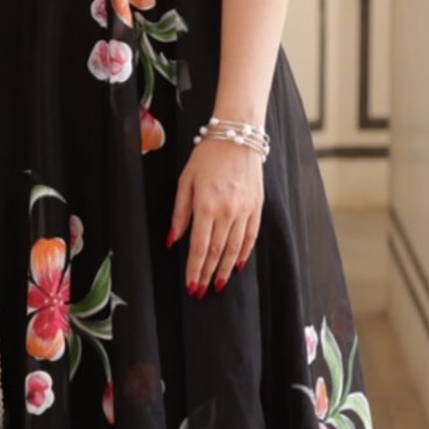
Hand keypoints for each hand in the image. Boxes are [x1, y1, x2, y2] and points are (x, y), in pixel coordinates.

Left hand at [167, 138, 262, 295]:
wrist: (238, 136)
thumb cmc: (207, 156)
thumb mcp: (185, 181)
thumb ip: (179, 213)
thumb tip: (172, 240)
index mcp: (206, 205)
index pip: (199, 247)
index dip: (194, 269)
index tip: (190, 285)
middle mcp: (227, 211)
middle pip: (216, 252)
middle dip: (207, 274)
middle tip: (201, 291)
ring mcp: (245, 210)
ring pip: (234, 249)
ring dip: (224, 270)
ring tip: (217, 285)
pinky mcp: (257, 207)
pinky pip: (250, 236)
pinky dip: (244, 253)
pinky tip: (236, 265)